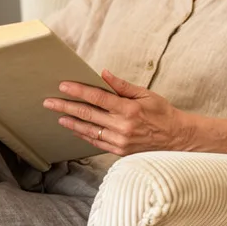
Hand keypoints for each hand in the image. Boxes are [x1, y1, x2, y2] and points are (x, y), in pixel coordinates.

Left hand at [43, 70, 190, 155]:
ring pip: (88, 130)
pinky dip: (83, 135)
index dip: (78, 91)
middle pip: (87, 114)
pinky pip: (96, 142)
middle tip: (49, 101)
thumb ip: (122, 86)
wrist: (177, 139)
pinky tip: (74, 128)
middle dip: (66, 106)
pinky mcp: (119, 151)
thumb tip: (103, 74)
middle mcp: (122, 127)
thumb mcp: (146, 94)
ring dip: (71, 122)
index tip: (63, 86)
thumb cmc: (162, 113)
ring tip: (57, 115)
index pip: (97, 98)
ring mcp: (120, 141)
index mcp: (129, 109)